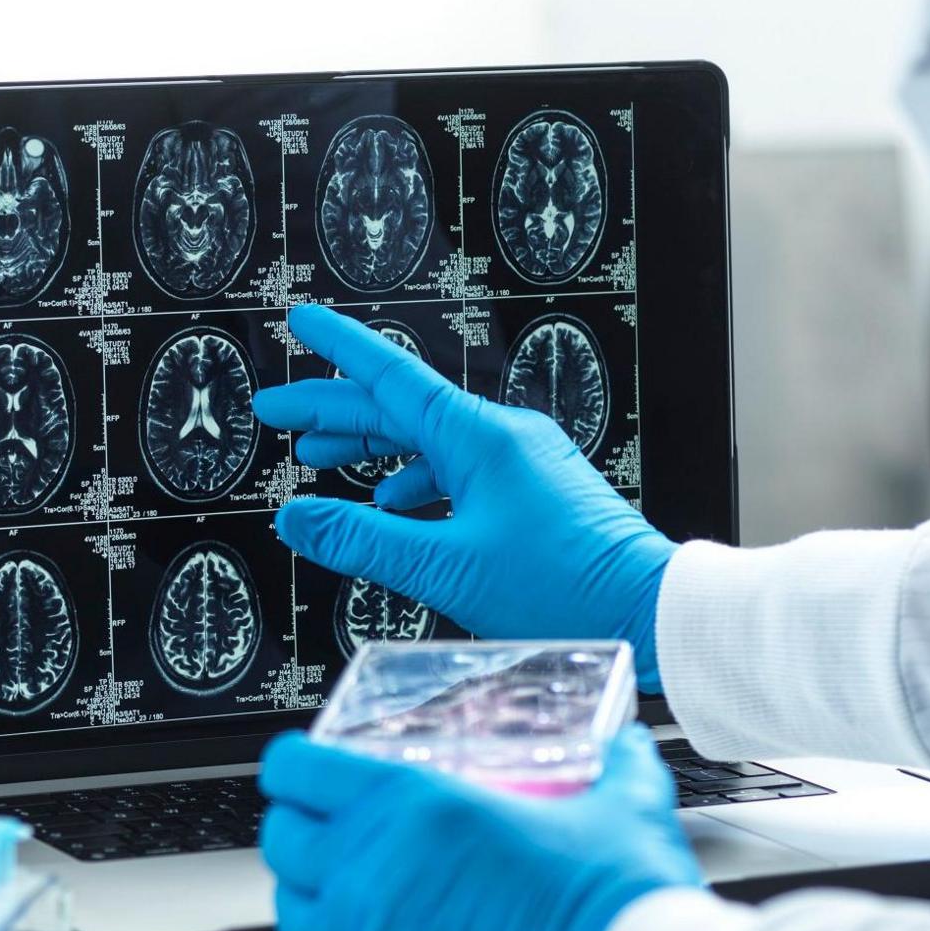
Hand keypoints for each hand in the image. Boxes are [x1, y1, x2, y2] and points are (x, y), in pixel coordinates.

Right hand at [256, 304, 677, 687]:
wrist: (649, 611)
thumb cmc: (565, 587)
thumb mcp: (445, 568)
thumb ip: (363, 539)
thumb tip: (298, 517)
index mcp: (480, 437)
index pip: (392, 375)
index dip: (340, 348)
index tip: (303, 319)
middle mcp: (504, 436)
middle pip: (402, 408)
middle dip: (336, 409)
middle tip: (280, 412)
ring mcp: (523, 460)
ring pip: (430, 439)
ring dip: (373, 446)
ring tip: (323, 456)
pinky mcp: (536, 489)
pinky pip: (460, 467)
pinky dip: (416, 478)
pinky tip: (394, 500)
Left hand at [259, 726, 701, 930]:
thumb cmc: (615, 903)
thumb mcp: (620, 808)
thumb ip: (617, 769)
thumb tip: (627, 749)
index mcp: (413, 806)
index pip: (299, 768)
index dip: (294, 762)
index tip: (303, 766)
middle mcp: (371, 871)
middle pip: (282, 838)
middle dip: (295, 825)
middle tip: (323, 823)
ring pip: (291, 908)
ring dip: (307, 892)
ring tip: (339, 887)